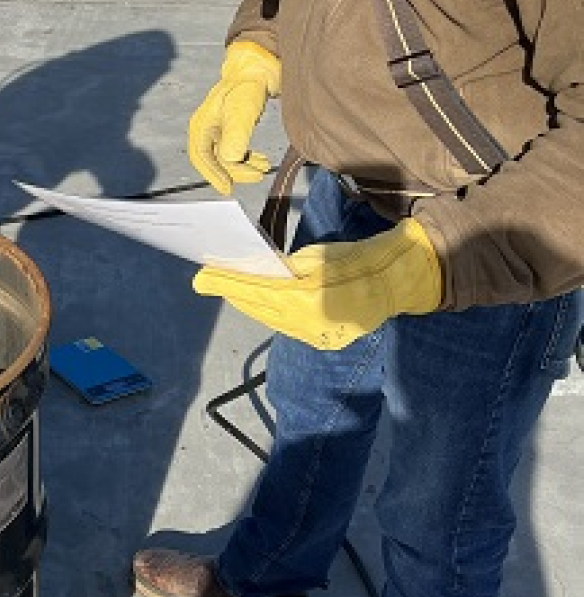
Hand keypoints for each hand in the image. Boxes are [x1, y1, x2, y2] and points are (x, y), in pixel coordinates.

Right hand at [187, 41, 280, 193]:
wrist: (259, 66)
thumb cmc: (249, 84)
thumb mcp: (242, 110)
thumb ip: (236, 135)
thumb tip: (229, 160)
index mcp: (202, 124)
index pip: (201, 157)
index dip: (214, 175)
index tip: (230, 188)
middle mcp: (206, 128)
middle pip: (214, 160)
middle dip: (234, 171)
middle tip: (256, 175)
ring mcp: (218, 128)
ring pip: (225, 157)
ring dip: (243, 166)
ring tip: (263, 168)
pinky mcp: (231, 128)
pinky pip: (234, 150)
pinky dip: (246, 159)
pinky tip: (260, 160)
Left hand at [192, 218, 442, 350]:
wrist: (395, 282)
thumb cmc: (355, 259)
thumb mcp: (316, 256)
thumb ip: (284, 268)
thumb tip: (254, 273)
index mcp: (306, 296)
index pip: (255, 289)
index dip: (227, 282)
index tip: (201, 276)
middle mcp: (307, 322)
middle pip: (258, 308)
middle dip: (232, 294)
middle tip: (207, 281)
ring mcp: (315, 335)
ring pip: (270, 320)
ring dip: (248, 305)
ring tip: (228, 291)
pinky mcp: (323, 341)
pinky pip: (286, 327)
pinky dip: (269, 314)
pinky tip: (258, 304)